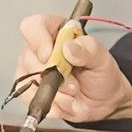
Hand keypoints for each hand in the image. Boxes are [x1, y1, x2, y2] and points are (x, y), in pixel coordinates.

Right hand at [14, 14, 131, 122]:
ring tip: (74, 92)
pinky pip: (30, 99)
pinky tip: (65, 105)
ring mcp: (32, 70)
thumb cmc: (101, 73)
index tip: (49, 55)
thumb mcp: (102, 58)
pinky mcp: (30, 91)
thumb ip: (88, 49)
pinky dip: (51, 105)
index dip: (37, 39)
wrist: (103, 100)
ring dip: (55, 93)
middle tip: (74, 84)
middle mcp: (40, 49)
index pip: (34, 26)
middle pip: (28, 57)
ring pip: (29, 81)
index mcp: (57, 31)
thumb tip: (68, 47)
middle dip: (53, 76)